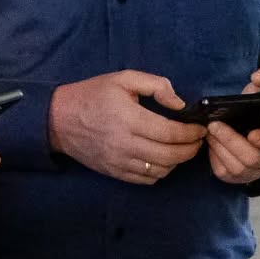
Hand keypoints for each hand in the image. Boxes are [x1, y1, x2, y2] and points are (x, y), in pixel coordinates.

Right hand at [49, 71, 206, 184]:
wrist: (58, 120)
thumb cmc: (94, 94)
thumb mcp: (124, 78)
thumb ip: (156, 86)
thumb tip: (179, 104)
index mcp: (128, 118)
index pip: (170, 133)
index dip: (191, 133)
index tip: (201, 128)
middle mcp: (124, 144)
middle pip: (169, 156)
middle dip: (191, 149)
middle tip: (199, 140)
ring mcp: (118, 162)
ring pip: (159, 170)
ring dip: (177, 162)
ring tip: (183, 148)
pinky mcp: (113, 172)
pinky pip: (145, 179)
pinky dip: (160, 172)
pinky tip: (164, 159)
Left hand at [207, 65, 259, 184]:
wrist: (259, 127)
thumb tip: (257, 76)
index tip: (252, 133)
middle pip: (251, 157)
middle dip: (230, 141)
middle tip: (214, 125)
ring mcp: (254, 171)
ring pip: (236, 167)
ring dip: (220, 148)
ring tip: (209, 132)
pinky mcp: (237, 177)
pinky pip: (224, 172)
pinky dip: (214, 158)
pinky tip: (211, 143)